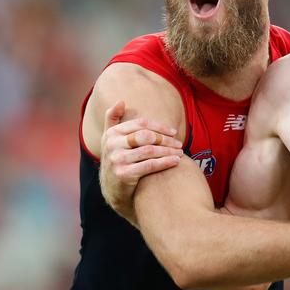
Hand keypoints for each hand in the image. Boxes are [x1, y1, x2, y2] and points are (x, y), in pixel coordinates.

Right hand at [99, 101, 183, 220]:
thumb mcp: (110, 137)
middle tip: (179, 143)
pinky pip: (150, 165)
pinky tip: (176, 161)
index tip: (173, 131)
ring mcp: (117, 160)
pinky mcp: (124, 174)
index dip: (160, 126)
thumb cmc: (117, 157)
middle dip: (166, 139)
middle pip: (147, 136)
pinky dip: (165, 162)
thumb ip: (113, 118)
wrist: (112, 188)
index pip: (141, 124)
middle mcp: (112, 145)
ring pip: (150, 150)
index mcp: (112, 132)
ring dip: (168, 151)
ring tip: (180, 152)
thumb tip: (121, 100)